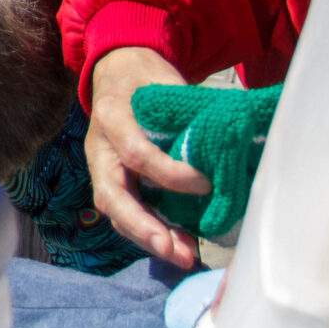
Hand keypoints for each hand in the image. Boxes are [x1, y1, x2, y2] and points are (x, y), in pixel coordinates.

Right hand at [85, 46, 210, 268]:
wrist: (117, 71)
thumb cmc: (146, 77)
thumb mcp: (164, 81)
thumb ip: (185, 110)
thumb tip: (228, 139)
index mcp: (111, 116)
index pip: (135, 153)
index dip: (169, 173)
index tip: (205, 185)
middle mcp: (100, 147)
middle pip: (111, 194)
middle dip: (143, 225)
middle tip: (176, 250)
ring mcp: (102, 167)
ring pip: (114, 210)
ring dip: (148, 237)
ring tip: (184, 257)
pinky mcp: (113, 181)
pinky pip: (125, 213)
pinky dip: (151, 232)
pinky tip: (180, 246)